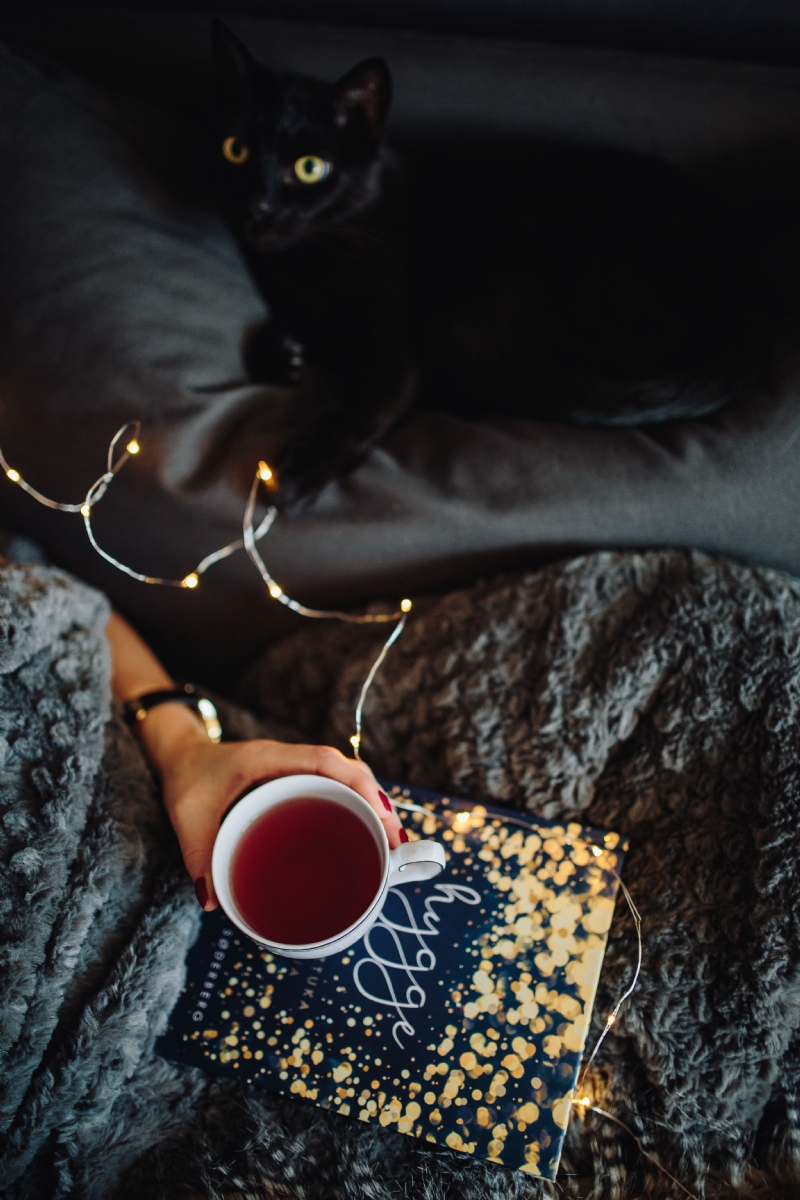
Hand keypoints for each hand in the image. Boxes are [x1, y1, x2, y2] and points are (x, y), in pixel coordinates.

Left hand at [139, 703, 404, 909]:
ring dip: (371, 802)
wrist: (180, 754)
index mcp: (269, 758)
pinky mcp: (295, 779)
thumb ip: (198, 855)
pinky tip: (366, 830)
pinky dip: (355, 804)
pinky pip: (334, 786)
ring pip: (345, 777)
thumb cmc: (186, 778)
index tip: (382, 813)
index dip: (358, 784)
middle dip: (376, 799)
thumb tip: (213, 901)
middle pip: (347, 770)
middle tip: (396, 840)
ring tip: (391, 839)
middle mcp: (289, 758)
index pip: (325, 761)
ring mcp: (295, 768)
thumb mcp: (188, 816)